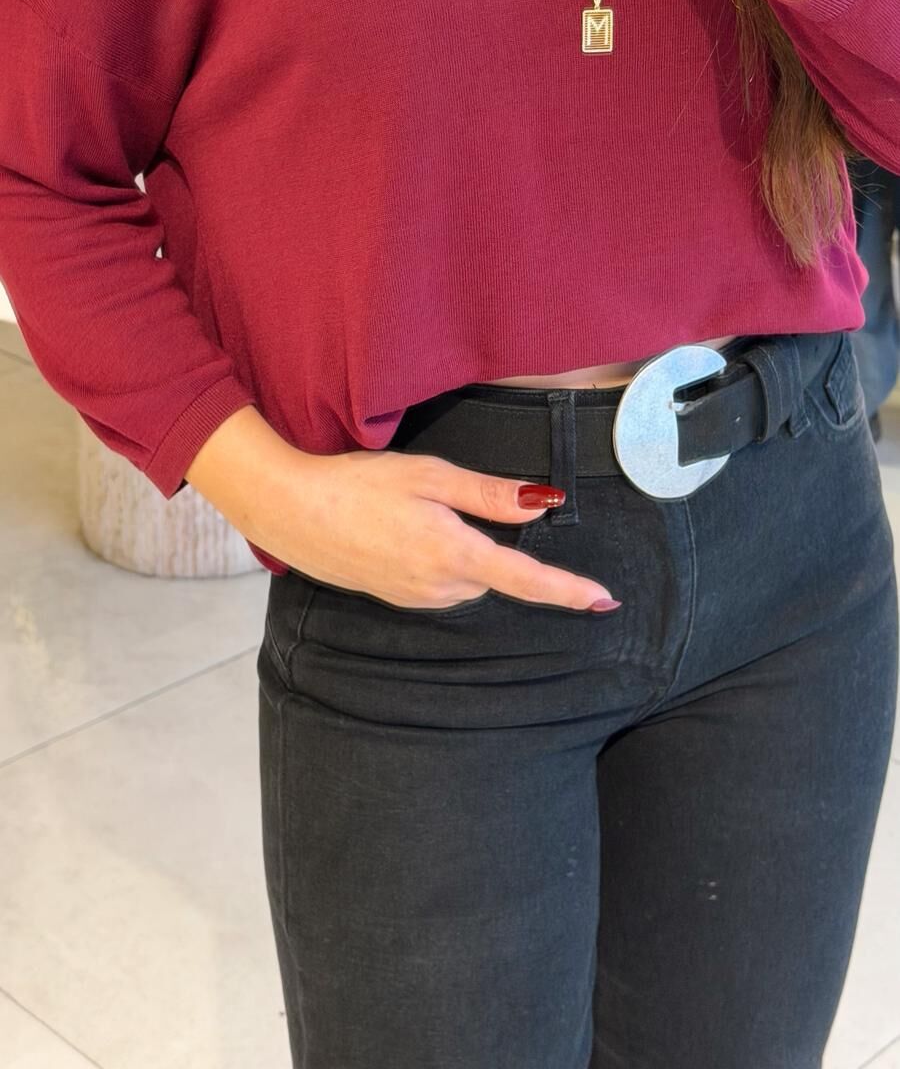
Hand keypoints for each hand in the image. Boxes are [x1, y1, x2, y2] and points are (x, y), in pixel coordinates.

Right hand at [260, 448, 619, 611]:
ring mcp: (417, 598)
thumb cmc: (358, 485)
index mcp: (454, 554)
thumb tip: (542, 505)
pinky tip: (406, 531)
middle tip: (447, 501)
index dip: (568, 591)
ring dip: (463, 549)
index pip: (526, 579)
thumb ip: (488, 494)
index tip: (604, 600)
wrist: (292, 513)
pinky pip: (441, 582)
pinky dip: (441, 559)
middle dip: (492, 543)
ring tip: (416, 512)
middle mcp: (440, 586)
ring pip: (468, 576)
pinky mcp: (398, 598)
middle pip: (495, 572)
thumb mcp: (429, 475)